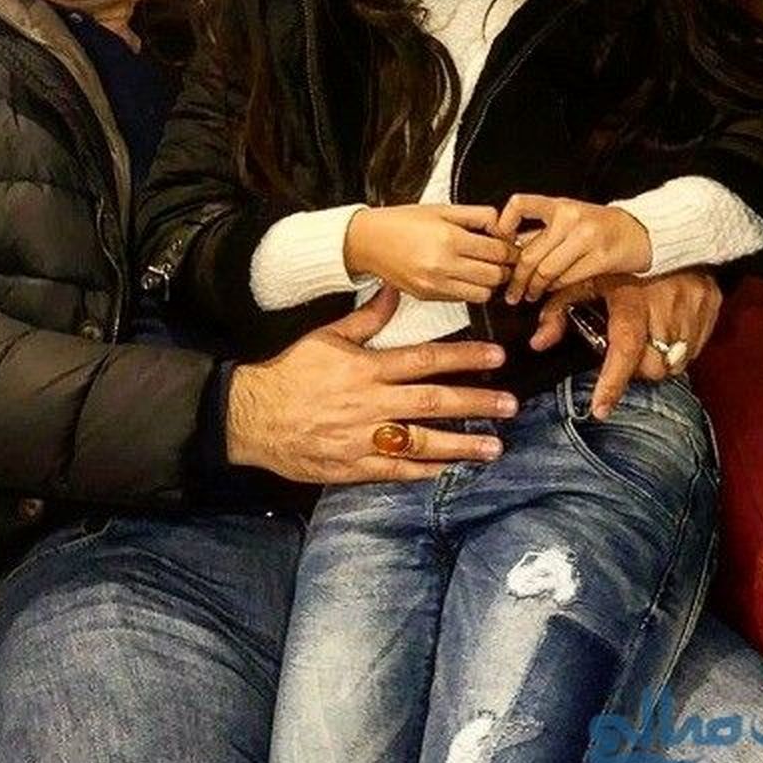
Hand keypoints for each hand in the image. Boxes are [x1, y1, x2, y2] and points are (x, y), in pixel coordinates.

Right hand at [225, 286, 518, 482]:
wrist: (252, 415)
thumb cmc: (290, 372)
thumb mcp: (326, 337)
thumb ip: (366, 318)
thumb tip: (393, 290)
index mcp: (367, 368)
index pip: (426, 360)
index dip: (464, 357)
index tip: (496, 356)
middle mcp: (371, 403)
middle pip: (434, 401)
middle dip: (476, 402)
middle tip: (510, 405)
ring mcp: (363, 438)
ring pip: (422, 441)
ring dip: (461, 444)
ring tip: (494, 447)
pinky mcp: (353, 466)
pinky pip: (395, 470)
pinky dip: (423, 472)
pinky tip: (449, 471)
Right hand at [344, 204, 517, 302]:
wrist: (367, 241)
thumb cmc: (402, 222)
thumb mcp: (442, 209)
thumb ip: (477, 215)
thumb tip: (503, 225)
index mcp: (449, 238)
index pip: (498, 252)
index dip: (511, 249)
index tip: (512, 246)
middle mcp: (443, 265)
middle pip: (495, 276)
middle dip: (504, 267)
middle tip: (503, 258)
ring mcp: (435, 285)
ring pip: (483, 294)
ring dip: (489, 282)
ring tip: (484, 267)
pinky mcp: (428, 297)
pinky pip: (463, 300)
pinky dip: (470, 289)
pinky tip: (465, 275)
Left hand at [496, 194, 651, 303]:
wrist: (639, 230)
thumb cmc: (599, 226)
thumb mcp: (567, 219)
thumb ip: (540, 233)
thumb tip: (508, 250)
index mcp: (558, 206)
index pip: (521, 205)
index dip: (504, 223)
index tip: (499, 241)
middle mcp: (570, 218)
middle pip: (530, 253)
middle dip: (517, 278)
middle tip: (512, 291)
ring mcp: (586, 237)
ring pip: (547, 271)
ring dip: (535, 287)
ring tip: (531, 293)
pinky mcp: (601, 257)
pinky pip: (568, 279)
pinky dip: (556, 288)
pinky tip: (553, 289)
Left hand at [531, 271, 721, 418]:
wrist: (671, 233)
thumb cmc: (622, 262)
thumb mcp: (587, 279)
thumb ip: (559, 310)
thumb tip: (538, 342)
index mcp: (631, 298)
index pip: (624, 347)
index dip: (612, 382)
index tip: (600, 409)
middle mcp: (664, 305)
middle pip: (653, 366)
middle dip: (638, 369)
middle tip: (629, 351)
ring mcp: (692, 308)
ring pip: (675, 363)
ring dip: (659, 361)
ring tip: (648, 339)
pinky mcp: (710, 309)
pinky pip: (694, 350)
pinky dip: (679, 350)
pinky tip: (667, 331)